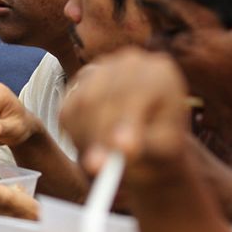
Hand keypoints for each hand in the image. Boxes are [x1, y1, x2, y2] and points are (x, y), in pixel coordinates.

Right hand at [59, 48, 190, 184]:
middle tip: (100, 168)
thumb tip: (121, 147)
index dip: (126, 120)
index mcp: (160, 73)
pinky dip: (74, 135)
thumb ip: (145, 146)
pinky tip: (93, 147)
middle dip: (100, 135)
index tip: (124, 150)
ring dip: (86, 138)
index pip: (136, 91)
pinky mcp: (80, 84)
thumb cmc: (163, 145)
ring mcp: (102, 68)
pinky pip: (67, 111)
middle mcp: (130, 63)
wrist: (151, 141)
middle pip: (103, 96)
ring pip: (81, 104)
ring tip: (101, 162)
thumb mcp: (164, 149)